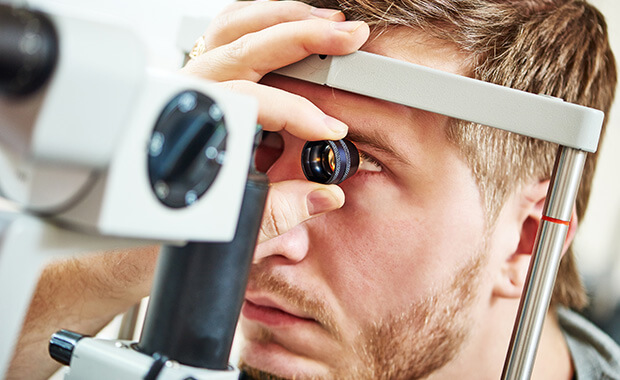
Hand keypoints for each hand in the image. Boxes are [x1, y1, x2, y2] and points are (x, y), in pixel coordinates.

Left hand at [181, 0, 368, 241]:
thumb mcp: (228, 224)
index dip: (300, 113)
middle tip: (347, 36)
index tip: (331, 130)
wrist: (133, 218)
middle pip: (245, 45)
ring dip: (283, 18)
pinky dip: (259, 20)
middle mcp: (186, 93)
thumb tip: (326, 195)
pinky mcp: (196, 78)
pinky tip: (287, 22)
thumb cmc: (168, 220)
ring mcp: (188, 79)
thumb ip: (279, 211)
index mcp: (192, 125)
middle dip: (303, 36)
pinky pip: (224, 34)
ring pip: (233, 27)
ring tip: (327, 21)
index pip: (254, 102)